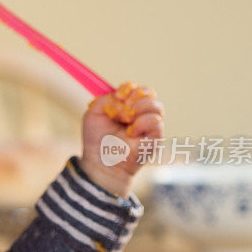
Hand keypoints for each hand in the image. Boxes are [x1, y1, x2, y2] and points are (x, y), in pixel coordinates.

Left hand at [79, 82, 164, 196]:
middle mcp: (141, 114)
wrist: (100, 162)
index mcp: (128, 106)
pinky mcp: (155, 138)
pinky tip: (130, 132)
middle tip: (123, 106)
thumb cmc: (96, 140)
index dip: (128, 88)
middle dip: (135, 95)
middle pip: (149, 93)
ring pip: (157, 105)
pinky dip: (142, 123)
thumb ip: (106, 99)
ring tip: (126, 119)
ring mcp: (149, 126)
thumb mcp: (94, 113)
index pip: (136, 89)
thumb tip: (124, 99)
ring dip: (140, 107)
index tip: (117, 96)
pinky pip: (156, 122)